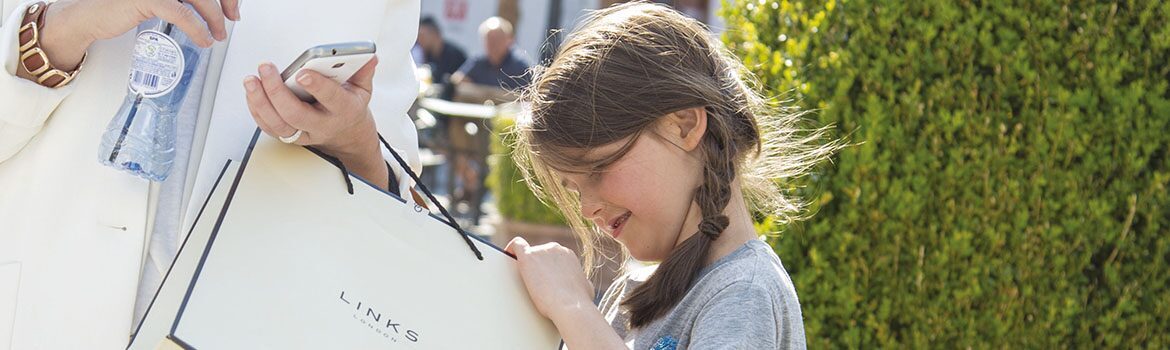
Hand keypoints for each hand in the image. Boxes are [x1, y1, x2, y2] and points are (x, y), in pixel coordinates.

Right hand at [35, 0, 238, 71]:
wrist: (90, 16)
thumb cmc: (123, 6)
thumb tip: (211, 6)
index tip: (233, 6)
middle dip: (225, 2)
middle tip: (232, 18)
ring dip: (214, 18)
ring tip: (217, 34)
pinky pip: (182, 14)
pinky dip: (198, 29)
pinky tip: (203, 39)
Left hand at [243, 57, 387, 188]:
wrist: (347, 134)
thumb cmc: (350, 108)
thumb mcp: (362, 89)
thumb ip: (363, 72)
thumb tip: (368, 56)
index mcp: (343, 110)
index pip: (330, 99)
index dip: (316, 86)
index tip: (303, 72)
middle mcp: (322, 124)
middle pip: (295, 114)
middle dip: (277, 91)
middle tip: (266, 69)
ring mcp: (304, 132)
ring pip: (278, 124)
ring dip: (260, 102)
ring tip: (251, 81)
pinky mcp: (290, 135)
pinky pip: (269, 127)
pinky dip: (257, 110)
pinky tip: (252, 93)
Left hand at [505, 237, 595, 322]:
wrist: (570, 306)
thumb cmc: (579, 302)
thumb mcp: (584, 288)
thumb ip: (578, 281)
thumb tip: (580, 285)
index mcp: (568, 255)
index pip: (551, 256)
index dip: (544, 267)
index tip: (540, 277)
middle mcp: (555, 248)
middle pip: (538, 254)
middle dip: (535, 268)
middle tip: (532, 285)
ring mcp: (541, 251)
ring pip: (527, 254)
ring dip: (524, 266)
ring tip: (522, 282)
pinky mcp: (528, 257)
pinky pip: (517, 246)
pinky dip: (511, 250)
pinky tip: (506, 257)